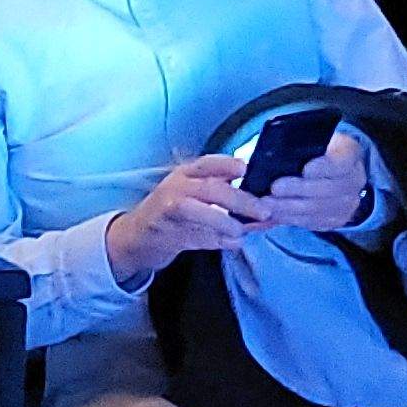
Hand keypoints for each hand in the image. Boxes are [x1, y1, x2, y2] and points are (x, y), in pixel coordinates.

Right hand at [104, 154, 264, 286]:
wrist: (138, 238)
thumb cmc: (175, 217)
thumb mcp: (198, 201)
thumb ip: (229, 204)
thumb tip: (268, 211)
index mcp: (187, 174)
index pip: (208, 163)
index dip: (226, 164)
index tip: (246, 168)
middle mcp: (176, 185)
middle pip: (209, 188)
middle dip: (239, 199)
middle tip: (263, 210)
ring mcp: (167, 206)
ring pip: (197, 210)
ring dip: (223, 220)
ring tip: (241, 231)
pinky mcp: (162, 228)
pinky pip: (190, 233)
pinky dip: (213, 239)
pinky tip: (231, 243)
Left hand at [259, 134, 372, 233]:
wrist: (338, 171)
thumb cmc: (318, 150)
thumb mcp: (315, 140)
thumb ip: (297, 146)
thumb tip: (272, 155)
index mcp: (350, 154)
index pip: (340, 162)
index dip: (324, 167)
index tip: (305, 169)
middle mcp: (354, 181)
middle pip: (326, 189)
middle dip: (297, 190)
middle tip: (274, 188)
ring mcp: (348, 203)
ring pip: (317, 209)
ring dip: (289, 208)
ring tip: (266, 204)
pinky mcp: (337, 220)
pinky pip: (313, 222)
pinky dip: (291, 219)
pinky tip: (274, 214)